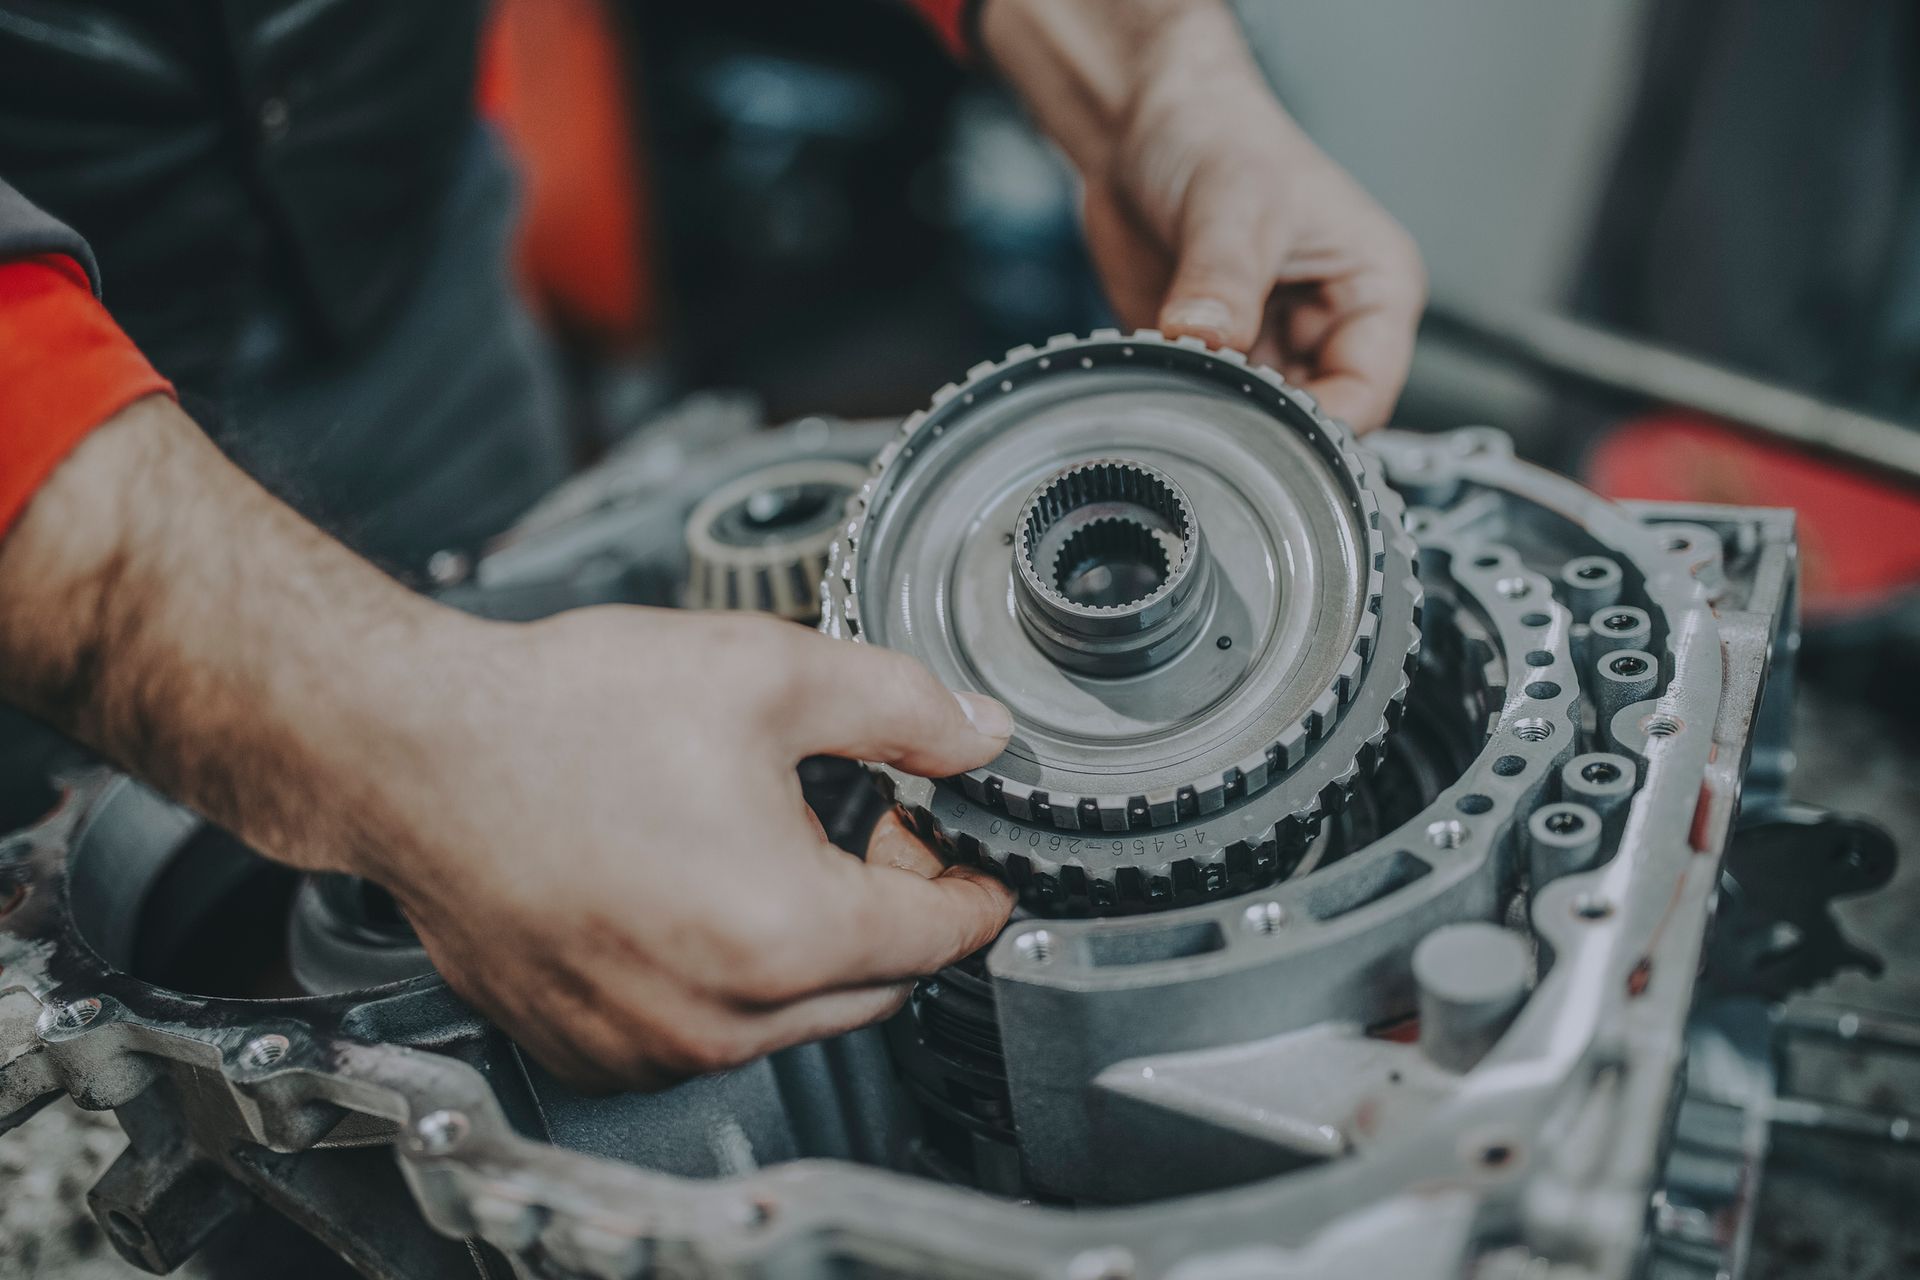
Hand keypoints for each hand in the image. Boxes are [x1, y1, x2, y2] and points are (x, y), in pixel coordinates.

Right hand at [357, 608, 1015, 1088]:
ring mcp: (646, 1048)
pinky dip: (729, 976)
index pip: (940, 936)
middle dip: (892, 909)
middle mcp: (717, 1018)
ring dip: (811, 945)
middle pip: (876, 985)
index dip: (973, 886)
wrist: (412, 750)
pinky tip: (695, 888)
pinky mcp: (591, 1050)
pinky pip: (707, 1031)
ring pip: (794, 1016)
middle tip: (864, 822)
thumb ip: (902, 706)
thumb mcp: (767, 672)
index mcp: (780, 934)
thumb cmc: (562, 716)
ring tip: (767, 843)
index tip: (975, 865)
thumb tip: (976, 735)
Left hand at [983, 0, 1425, 430]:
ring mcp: (1271, 346)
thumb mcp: (1231, 205)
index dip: (1320, 422)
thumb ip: (1223, 279)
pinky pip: (1207, 409)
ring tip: (1181, 384)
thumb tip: (1210, 339)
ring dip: (1218, 415)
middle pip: (1313, 420)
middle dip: (1262, 424)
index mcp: (1375, 288)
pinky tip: (1160, 379)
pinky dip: (1183, 406)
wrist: (1142, 126)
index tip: (1262, 429)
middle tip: (1209, 408)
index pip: (1369, 392)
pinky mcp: (1217, 359)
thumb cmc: (1216, 138)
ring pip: (1258, 423)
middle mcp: (1330, 325)